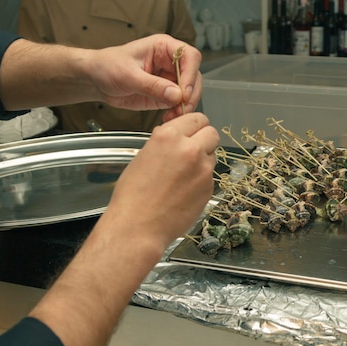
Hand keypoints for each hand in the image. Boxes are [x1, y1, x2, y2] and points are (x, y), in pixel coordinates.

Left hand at [89, 34, 201, 118]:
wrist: (96, 80)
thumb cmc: (107, 66)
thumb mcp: (128, 75)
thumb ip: (152, 85)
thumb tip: (175, 94)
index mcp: (163, 47)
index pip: (189, 56)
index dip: (190, 74)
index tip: (184, 91)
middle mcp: (170, 63)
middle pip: (194, 76)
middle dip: (190, 94)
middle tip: (181, 107)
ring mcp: (169, 79)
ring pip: (190, 92)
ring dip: (185, 106)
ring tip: (174, 115)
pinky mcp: (165, 95)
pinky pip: (179, 104)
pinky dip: (178, 113)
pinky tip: (169, 117)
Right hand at [102, 112, 218, 250]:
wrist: (139, 227)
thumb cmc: (133, 195)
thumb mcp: (143, 156)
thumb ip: (165, 142)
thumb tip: (176, 136)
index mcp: (169, 136)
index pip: (196, 118)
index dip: (194, 125)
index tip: (192, 130)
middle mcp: (190, 149)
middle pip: (212, 133)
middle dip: (204, 139)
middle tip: (193, 149)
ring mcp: (203, 169)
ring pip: (213, 155)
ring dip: (204, 159)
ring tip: (184, 174)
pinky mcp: (209, 188)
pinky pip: (210, 176)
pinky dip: (201, 179)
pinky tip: (185, 190)